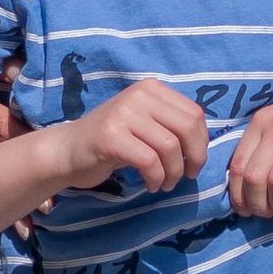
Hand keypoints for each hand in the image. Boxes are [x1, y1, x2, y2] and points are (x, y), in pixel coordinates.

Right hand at [52, 75, 206, 201]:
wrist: (68, 150)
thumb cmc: (113, 141)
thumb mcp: (145, 123)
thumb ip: (170, 124)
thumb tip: (205, 143)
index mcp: (151, 88)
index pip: (195, 114)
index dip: (202, 142)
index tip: (194, 162)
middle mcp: (139, 95)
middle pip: (187, 128)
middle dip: (194, 158)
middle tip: (186, 177)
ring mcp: (123, 114)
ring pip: (170, 147)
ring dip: (173, 174)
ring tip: (165, 184)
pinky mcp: (111, 137)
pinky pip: (150, 162)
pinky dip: (156, 179)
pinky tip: (151, 185)